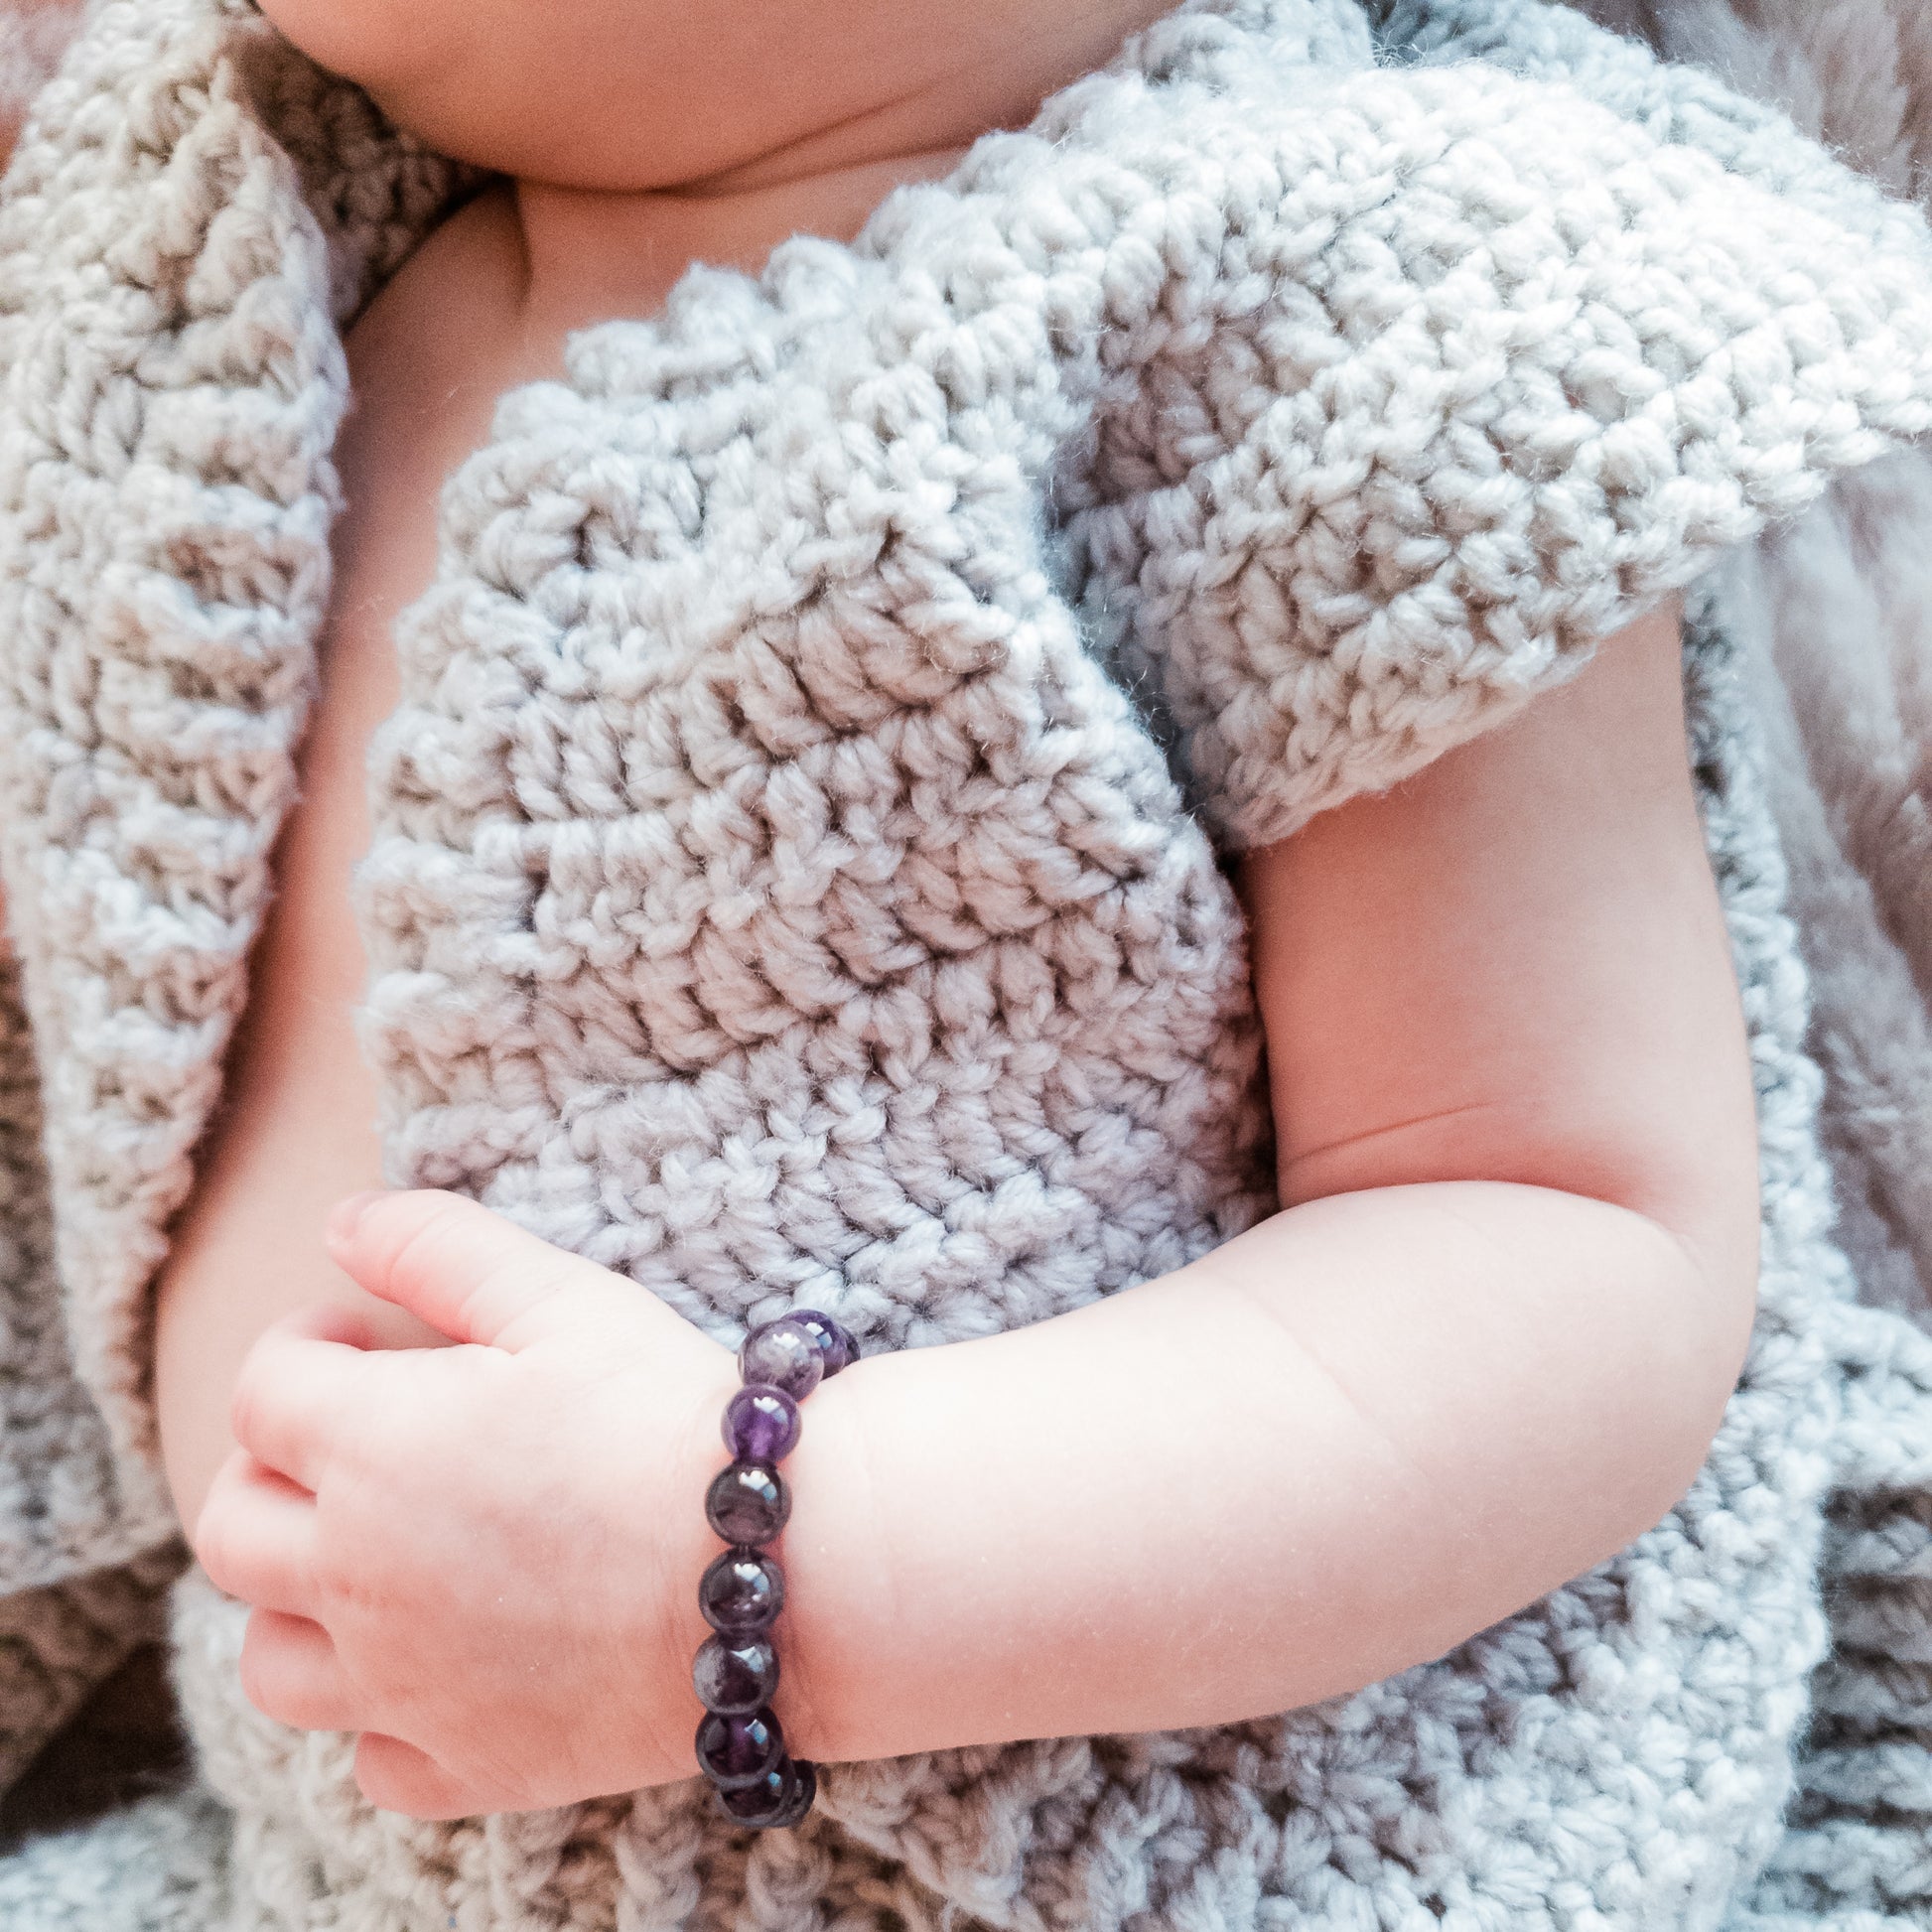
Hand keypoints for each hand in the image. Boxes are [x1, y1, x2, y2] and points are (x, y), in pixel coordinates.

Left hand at [192, 1189, 742, 1818]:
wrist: (782, 1567)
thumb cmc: (672, 1417)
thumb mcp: (562, 1298)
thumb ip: (437, 1245)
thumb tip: (341, 1220)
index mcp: (369, 1450)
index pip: (261, 1392)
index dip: (303, 1345)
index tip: (364, 1336)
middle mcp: (354, 1578)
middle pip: (234, 1529)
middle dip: (274, 1468)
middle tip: (357, 1441)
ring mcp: (400, 1689)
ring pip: (272, 1660)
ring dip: (301, 1602)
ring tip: (383, 1560)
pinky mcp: (463, 1766)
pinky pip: (370, 1757)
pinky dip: (386, 1712)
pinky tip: (449, 1660)